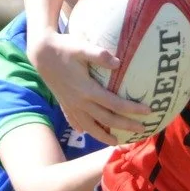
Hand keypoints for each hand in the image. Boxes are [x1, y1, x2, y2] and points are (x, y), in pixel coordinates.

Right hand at [28, 31, 152, 144]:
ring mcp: (71, 106)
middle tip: (143, 131)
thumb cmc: (64, 48)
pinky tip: (88, 134)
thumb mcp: (81, 47)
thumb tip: (118, 63)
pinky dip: (84, 129)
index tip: (148, 111)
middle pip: (107, 120)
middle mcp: (80, 102)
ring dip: (105, 137)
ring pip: (90, 127)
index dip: (132, 109)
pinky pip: (76, 122)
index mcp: (87, 89)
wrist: (41, 53)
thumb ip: (99, 55)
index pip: (115, 104)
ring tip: (117, 143)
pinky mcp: (64, 105)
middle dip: (126, 126)